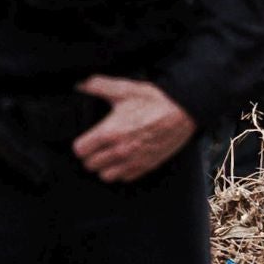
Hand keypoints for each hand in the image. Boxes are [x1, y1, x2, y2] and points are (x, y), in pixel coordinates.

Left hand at [73, 76, 197, 183]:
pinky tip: (124, 159)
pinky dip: (122, 171)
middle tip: (96, 146)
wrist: (183, 112)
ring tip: (108, 155)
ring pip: (105, 176)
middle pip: (90, 165)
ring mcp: (133, 161)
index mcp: (109, 132)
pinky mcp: (146, 166)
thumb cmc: (155, 101)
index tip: (85, 139)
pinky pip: (125, 178)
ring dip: (104, 166)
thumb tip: (81, 85)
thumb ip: (98, 86)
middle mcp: (119, 150)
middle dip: (91, 155)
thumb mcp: (125, 89)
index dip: (80, 144)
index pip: (80, 150)